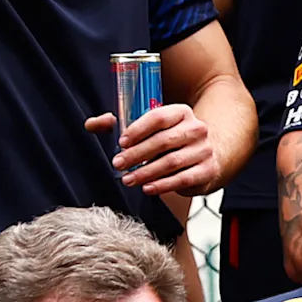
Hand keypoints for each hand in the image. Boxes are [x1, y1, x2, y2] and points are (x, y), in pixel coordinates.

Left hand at [89, 100, 222, 197]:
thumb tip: (91, 124)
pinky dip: (163, 185)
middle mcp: (197, 129)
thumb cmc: (171, 140)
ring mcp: (204, 150)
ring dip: (146, 172)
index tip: (121, 142)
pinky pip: (183, 179)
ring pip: (172, 162)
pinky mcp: (208, 170)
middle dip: (137, 154)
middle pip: (163, 141)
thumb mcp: (149, 128)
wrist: (210, 154)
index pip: (158, 117)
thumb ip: (118, 125)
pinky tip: (147, 188)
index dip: (138, 129)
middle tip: (118, 164)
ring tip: (128, 179)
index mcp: (181, 112)